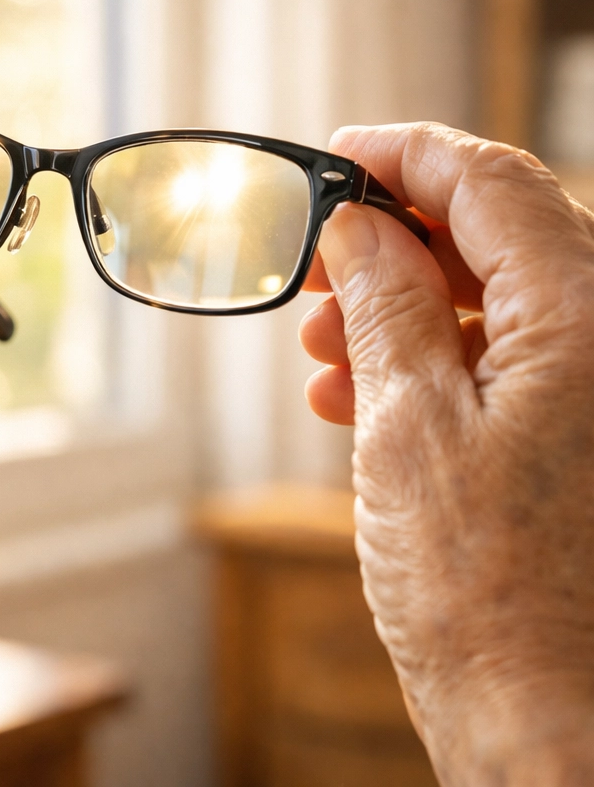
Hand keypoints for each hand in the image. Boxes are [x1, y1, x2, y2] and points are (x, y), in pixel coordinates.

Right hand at [299, 123, 593, 784]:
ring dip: (403, 306)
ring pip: (498, 301)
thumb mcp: (409, 423)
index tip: (338, 154)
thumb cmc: (487, 596)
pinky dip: (431, 362)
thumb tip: (358, 224)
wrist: (553, 734)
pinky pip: (508, 363)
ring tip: (322, 344)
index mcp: (592, 316)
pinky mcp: (581, 436)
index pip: (493, 183)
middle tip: (316, 260)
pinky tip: (356, 394)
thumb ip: (387, 301)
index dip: (405, 155)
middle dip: (395, 239)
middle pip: (499, 236)